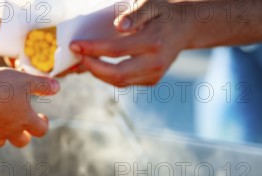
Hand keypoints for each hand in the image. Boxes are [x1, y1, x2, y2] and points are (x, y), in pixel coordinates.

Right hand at [0, 67, 59, 147]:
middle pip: (22, 141)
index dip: (43, 124)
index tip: (42, 117)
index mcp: (25, 120)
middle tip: (23, 125)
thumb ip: (41, 84)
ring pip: (1, 142)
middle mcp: (11, 131)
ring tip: (1, 124)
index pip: (41, 130)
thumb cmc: (0, 89)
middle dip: (24, 135)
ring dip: (4, 135)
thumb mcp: (23, 80)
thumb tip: (57, 87)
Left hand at [69, 1, 192, 85]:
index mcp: (152, 42)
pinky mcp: (152, 80)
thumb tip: (118, 26)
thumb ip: (134, 14)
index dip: (93, 49)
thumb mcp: (151, 4)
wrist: (186, 26)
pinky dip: (110, 76)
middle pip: (117, 74)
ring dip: (99, 73)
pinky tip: (99, 65)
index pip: (116, 50)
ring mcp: (154, 75)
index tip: (75, 46)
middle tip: (78, 58)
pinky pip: (126, 82)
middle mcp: (154, 63)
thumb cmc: (164, 11)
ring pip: (120, 82)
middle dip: (93, 68)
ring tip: (85, 61)